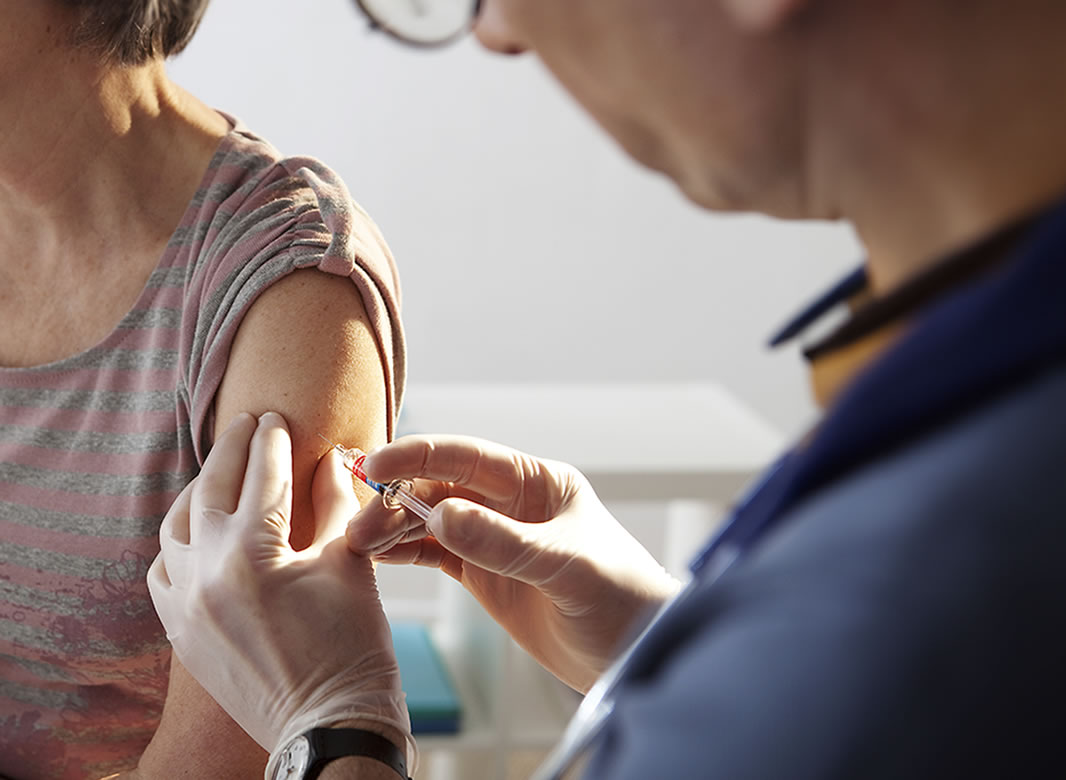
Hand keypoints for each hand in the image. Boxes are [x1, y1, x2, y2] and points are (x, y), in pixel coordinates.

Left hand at [147, 412, 414, 772]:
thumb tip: (329, 460)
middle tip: (246, 424)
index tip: (276, 416)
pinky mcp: (180, 632)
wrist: (329, 725)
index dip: (272, 440)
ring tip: (218, 473)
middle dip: (230, 449)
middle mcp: (207, 573)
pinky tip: (198, 533)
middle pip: (210, 489)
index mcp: (254, 552)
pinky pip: (162, 572)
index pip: (262, 475)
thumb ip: (334, 505)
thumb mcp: (350, 563)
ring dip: (197, 492)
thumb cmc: (353, 647)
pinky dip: (178, 544)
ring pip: (175, 527)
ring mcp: (185, 605)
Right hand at [347, 435, 681, 692]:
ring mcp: (496, 538)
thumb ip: (504, 542)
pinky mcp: (485, 574)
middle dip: (397, 500)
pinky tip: (378, 555)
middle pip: (441, 488)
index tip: (377, 465)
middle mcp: (512, 503)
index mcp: (538, 482)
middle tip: (359, 525)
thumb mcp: (565, 567)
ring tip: (357, 543)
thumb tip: (440, 515)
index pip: (468, 458)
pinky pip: (436, 554)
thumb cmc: (623, 598)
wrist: (639, 655)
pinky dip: (406, 552)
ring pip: (431, 521)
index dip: (419, 456)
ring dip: (394, 527)